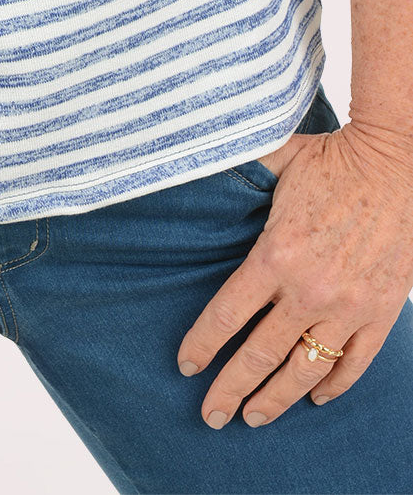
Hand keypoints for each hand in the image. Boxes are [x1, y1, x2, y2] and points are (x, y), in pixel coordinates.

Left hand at [176, 120, 412, 428]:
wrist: (395, 164)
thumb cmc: (330, 159)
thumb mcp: (274, 162)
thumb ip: (236, 174)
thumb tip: (193, 160)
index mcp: (275, 255)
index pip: (226, 316)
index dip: (202, 346)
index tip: (186, 365)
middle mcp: (309, 290)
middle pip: (258, 356)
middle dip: (229, 390)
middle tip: (209, 415)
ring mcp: (348, 308)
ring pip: (304, 371)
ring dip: (275, 399)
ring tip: (252, 418)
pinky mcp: (381, 313)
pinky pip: (354, 364)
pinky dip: (333, 386)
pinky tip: (314, 398)